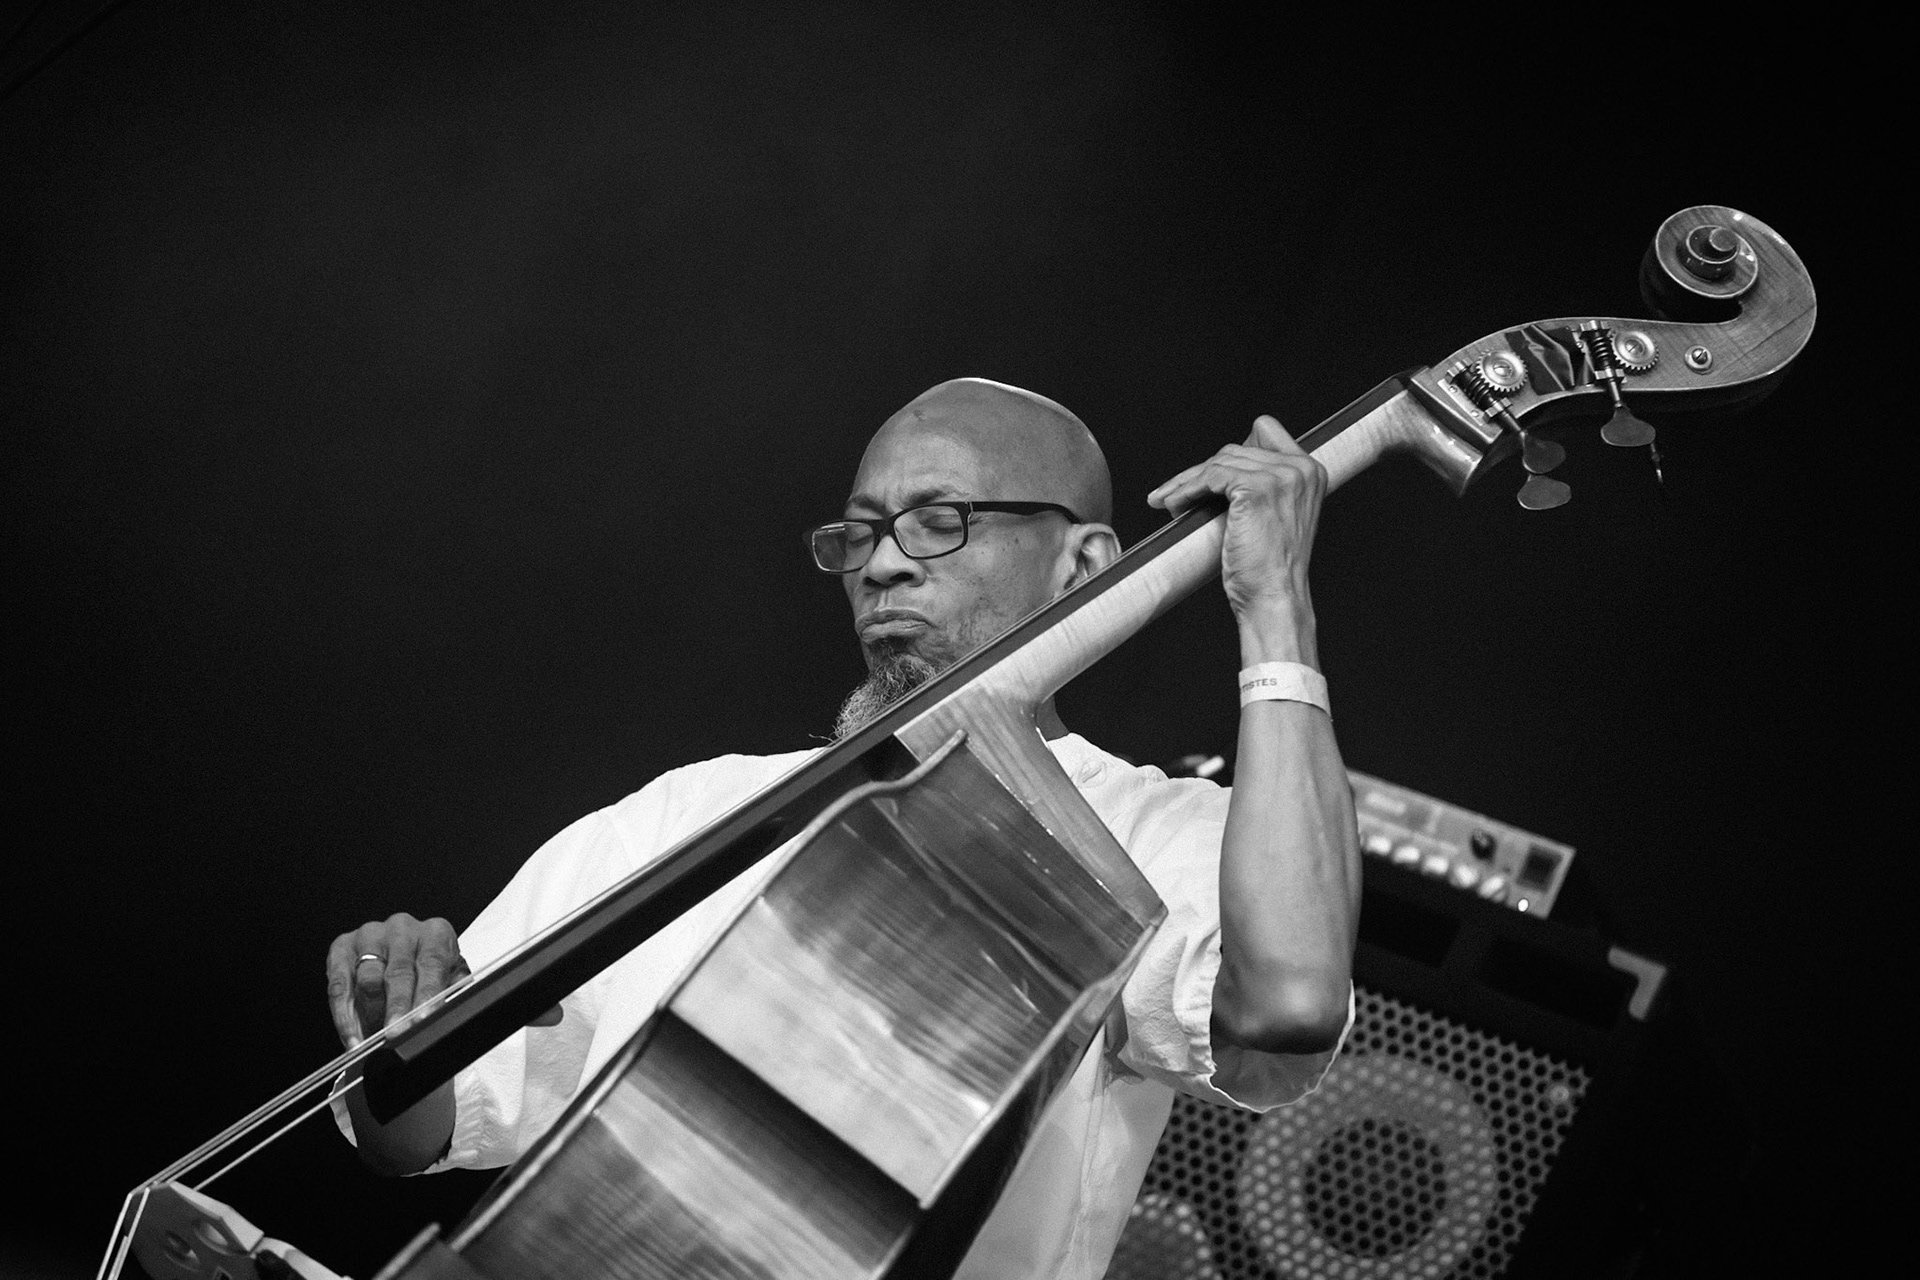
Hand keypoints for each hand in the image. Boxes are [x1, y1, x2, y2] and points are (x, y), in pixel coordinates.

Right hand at [327, 914, 469, 1049]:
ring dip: (370, 1015)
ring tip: (375, 1041)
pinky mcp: (343, 947)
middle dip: (396, 1007)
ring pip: (367, 979)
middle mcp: (402, 929)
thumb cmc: (430, 971)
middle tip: (395, 1034)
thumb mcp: (450, 978)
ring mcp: (370, 935)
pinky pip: (339, 985)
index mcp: (435, 934)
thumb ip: (451, 993)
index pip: (432, 964)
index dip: (427, 994)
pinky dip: (344, 1016)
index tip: (423, 1019)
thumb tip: (447, 1018)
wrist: (404, 956)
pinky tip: (352, 1037)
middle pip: (398, 972)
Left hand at [1147, 416, 1326, 657]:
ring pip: (1218, 462)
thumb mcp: (1276, 517)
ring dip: (1187, 482)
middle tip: (1175, 493)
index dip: (1234, 452)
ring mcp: (1280, 476)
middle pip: (1233, 450)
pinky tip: (1175, 505)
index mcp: (1310, 472)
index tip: (1209, 474)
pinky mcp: (1256, 488)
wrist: (1275, 598)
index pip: (1265, 430)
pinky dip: (1187, 490)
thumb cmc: (1270, 569)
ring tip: (1170, 502)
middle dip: (1199, 472)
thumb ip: (1264, 487)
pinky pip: (1210, 477)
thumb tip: (1218, 472)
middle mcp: (1301, 468)